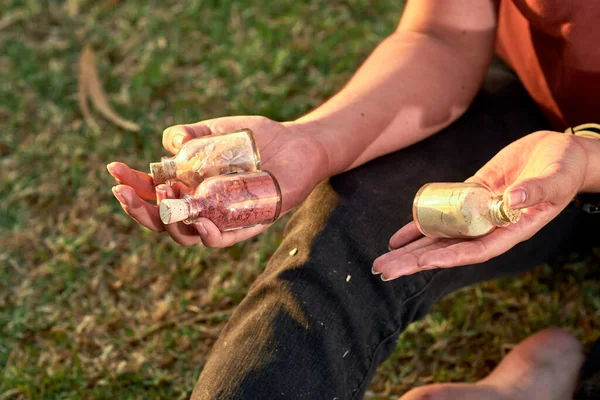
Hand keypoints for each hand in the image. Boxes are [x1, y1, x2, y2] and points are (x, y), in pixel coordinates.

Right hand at [107, 116, 327, 246]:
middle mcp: (200, 204)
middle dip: (137, 209)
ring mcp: (221, 217)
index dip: (131, 183)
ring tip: (164, 198)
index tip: (113, 169)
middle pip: (160, 219)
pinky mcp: (246, 225)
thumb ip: (191, 133)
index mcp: (188, 184)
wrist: (297, 145)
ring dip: (167, 221)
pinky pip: (221, 239)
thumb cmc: (256, 138)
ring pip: (184, 235)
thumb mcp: (218, 129)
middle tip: (123, 192)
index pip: (151, 191)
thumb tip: (173, 143)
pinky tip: (197, 220)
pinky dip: (205, 233)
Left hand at [373, 130, 588, 279]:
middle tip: (383, 270)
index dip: (450, 256)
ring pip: (439, 237)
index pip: (477, 250)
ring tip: (382, 261)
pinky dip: (419, 226)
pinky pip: (441, 215)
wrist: (559, 152)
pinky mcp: (468, 197)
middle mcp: (490, 228)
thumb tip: (512, 199)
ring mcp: (476, 214)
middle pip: (447, 250)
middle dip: (415, 261)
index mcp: (512, 230)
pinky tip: (397, 239)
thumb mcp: (556, 178)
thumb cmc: (565, 168)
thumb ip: (537, 190)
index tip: (423, 262)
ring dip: (410, 250)